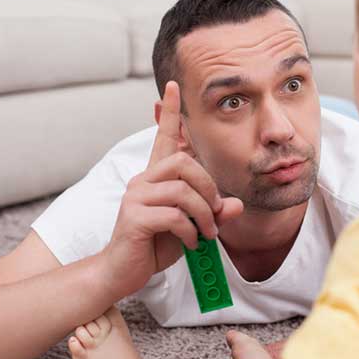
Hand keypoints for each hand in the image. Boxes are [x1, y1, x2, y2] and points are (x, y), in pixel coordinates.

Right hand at [100, 81, 242, 299]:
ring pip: (182, 190)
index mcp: (156, 177)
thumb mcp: (191, 226)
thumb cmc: (156, 245)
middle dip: (209, 187)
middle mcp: (143, 180)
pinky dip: (189, 231)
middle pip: (185, 163)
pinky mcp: (133, 217)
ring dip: (203, 214)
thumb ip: (211, 213)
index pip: (164, 137)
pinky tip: (190, 242)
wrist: (123, 272)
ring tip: (205, 232)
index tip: (173, 86)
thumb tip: (235, 205)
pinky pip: (173, 215)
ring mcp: (136, 197)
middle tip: (214, 213)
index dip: (169, 112)